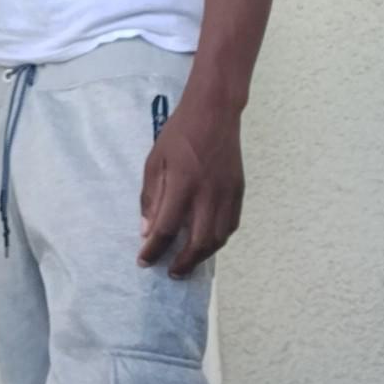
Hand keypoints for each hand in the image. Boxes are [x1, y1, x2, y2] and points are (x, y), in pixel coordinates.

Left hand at [137, 99, 244, 277]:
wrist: (214, 112)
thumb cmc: (179, 134)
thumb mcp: (155, 161)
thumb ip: (151, 197)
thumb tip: (146, 229)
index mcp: (182, 184)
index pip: (167, 228)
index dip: (154, 249)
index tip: (144, 261)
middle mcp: (207, 194)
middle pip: (198, 242)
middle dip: (182, 263)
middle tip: (170, 272)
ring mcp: (227, 194)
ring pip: (218, 238)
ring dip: (202, 256)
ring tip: (187, 262)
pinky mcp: (239, 192)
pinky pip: (231, 226)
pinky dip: (218, 240)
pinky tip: (206, 243)